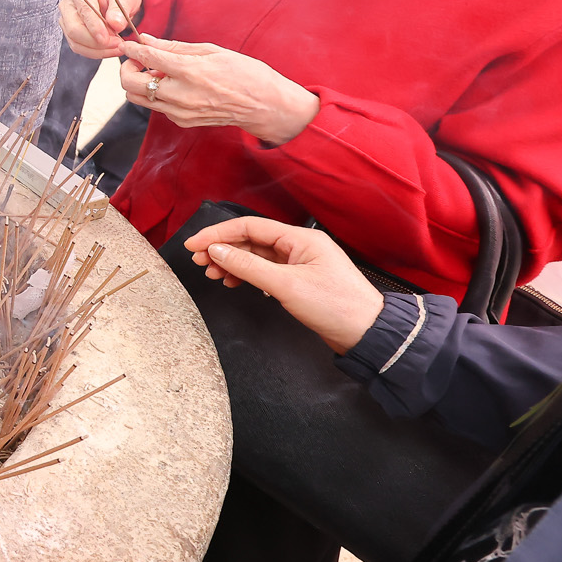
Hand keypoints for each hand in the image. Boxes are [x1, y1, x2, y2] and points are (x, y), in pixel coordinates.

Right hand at [58, 0, 141, 58]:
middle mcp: (68, 5)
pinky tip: (111, 50)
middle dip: (95, 42)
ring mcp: (67, 20)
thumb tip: (115, 24)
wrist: (118, 0)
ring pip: (76, 42)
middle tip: (116, 44)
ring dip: (97, 50)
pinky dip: (96, 52)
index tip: (107, 38)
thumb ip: (120, 8)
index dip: (94, 27)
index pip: (84, 10)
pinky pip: (80, 48)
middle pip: (74, 29)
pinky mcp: (72, 34)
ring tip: (117, 47)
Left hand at [118, 35, 321, 144]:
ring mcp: (180, 112)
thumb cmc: (244, 73)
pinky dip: (156, 94)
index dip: (132, 49)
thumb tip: (147, 40)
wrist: (265, 106)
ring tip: (156, 71)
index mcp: (190, 71)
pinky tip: (172, 84)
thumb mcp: (212, 51)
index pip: (147, 58)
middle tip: (138, 59)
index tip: (127, 43)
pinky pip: (157, 107)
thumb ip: (175, 47)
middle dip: (127, 69)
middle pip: (131, 85)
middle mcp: (181, 95)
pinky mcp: (182, 121)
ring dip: (139, 83)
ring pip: (138, 99)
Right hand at [184, 216, 385, 353]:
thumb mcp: (286, 286)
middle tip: (199, 262)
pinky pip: (265, 271)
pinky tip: (234, 282)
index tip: (194, 244)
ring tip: (213, 275)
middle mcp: (299, 246)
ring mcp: (299, 264)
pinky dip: (246, 275)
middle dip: (223, 249)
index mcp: (300, 238)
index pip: (250, 226)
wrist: (367, 334)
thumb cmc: (336, 307)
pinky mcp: (298, 281)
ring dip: (232, 263)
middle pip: (251, 240)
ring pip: (256, 256)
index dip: (218, 234)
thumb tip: (217, 251)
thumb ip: (248, 267)